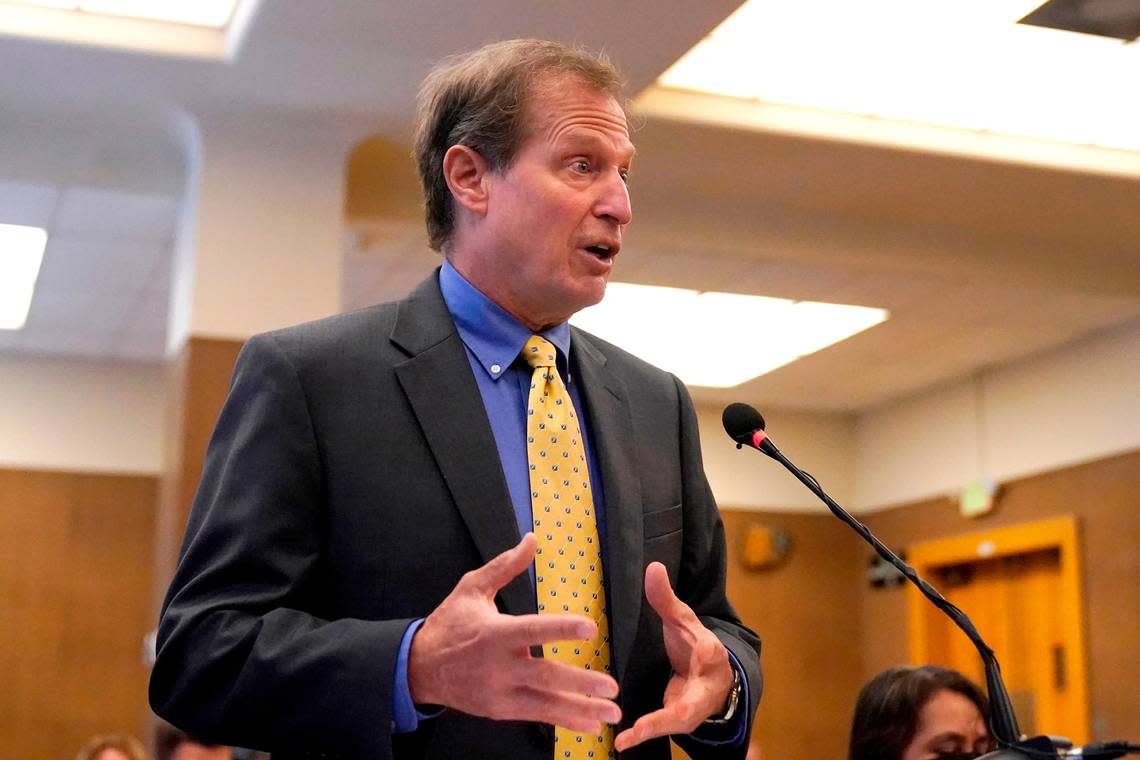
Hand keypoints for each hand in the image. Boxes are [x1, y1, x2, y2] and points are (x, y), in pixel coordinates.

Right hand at [407, 533, 620, 732]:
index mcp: (495, 633)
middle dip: (580, 682)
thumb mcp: (472, 588)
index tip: (591, 628)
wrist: (419, 668)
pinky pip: (537, 715)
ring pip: (545, 703)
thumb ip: (505, 566)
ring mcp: (500, 692)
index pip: (532, 630)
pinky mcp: (500, 709)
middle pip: (545, 675)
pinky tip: (589, 724)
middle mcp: (499, 666)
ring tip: (611, 713)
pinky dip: (565, 721)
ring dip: (581, 709)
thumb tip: (531, 540)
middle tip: (611, 686)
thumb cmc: (449, 623)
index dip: (561, 629)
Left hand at [613, 562, 734, 751]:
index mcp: (710, 653)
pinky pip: (664, 729)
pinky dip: (644, 735)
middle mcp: (706, 685)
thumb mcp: (682, 621)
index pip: (710, 649)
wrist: (714, 679)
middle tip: (649, 717)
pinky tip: (620, 743)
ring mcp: (695, 708)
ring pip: (679, 721)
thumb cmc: (693, 646)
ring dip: (653, 729)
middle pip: (695, 699)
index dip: (707, 648)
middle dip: (675, 711)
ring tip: (627, 737)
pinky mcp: (681, 720)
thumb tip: (652, 566)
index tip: (703, 644)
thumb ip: (666, 598)